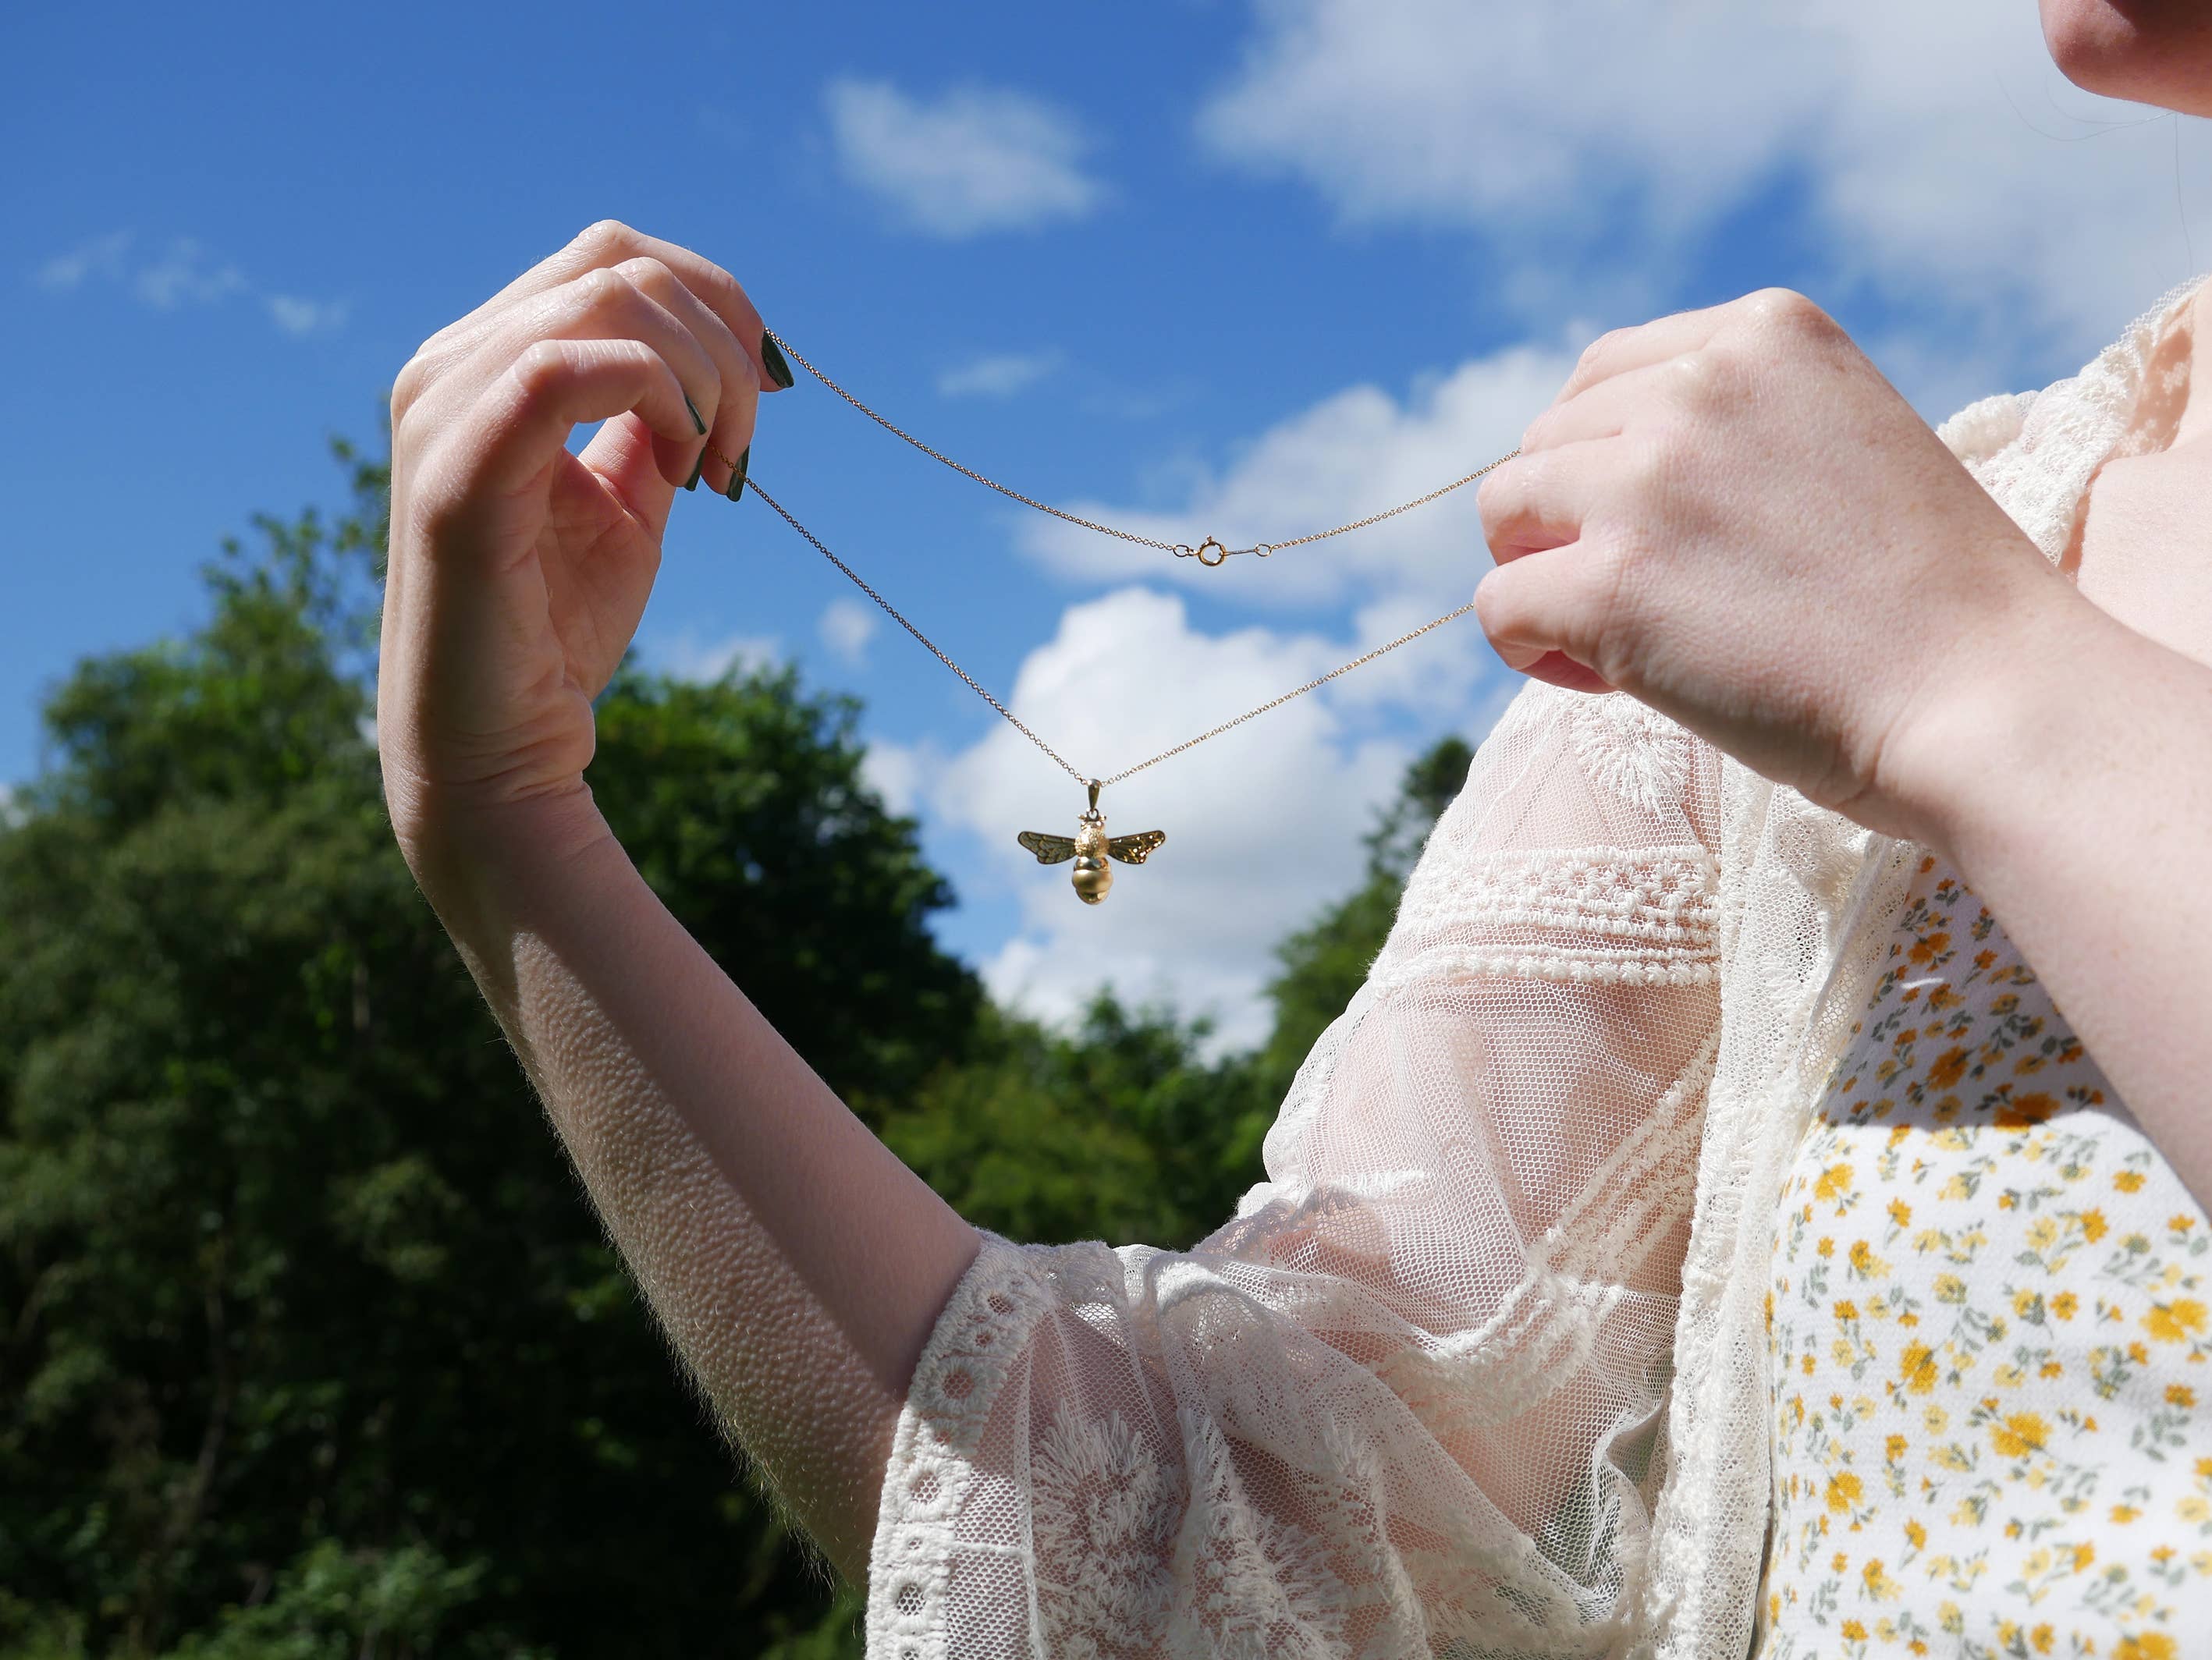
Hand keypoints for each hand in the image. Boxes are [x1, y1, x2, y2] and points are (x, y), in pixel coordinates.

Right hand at [377, 220, 784, 861]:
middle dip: (720, 338)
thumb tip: (721, 362)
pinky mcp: (454, 469)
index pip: (612, 259)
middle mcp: (447, 366)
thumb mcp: (628, 502)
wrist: (501, 744)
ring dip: (701, 376)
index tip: (770, 395)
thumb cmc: (558, 632)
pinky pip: (560, 366)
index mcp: (486, 362)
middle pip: (616, 259)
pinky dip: (654, 396)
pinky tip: (679, 469)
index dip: (715, 303)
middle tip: (745, 448)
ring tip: (714, 469)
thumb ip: (656, 422)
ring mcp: (440, 408)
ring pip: (604, 298)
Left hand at [1474, 288, 2073, 842]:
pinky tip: (1605, 679)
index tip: (1668, 534)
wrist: (1988, 695)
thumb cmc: (1927, 599)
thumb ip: (1732, 426)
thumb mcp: (1838, 441)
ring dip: (1544, 578)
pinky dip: (1531, 649)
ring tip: (1628, 640)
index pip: (1603, 376)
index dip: (1608, 464)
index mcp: (1762, 332)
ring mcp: (1647, 482)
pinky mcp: (1610, 585)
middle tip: (1653, 602)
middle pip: (1543, 443)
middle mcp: (1697, 384)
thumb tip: (1591, 466)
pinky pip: (1499, 607)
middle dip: (1571, 524)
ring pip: (1504, 513)